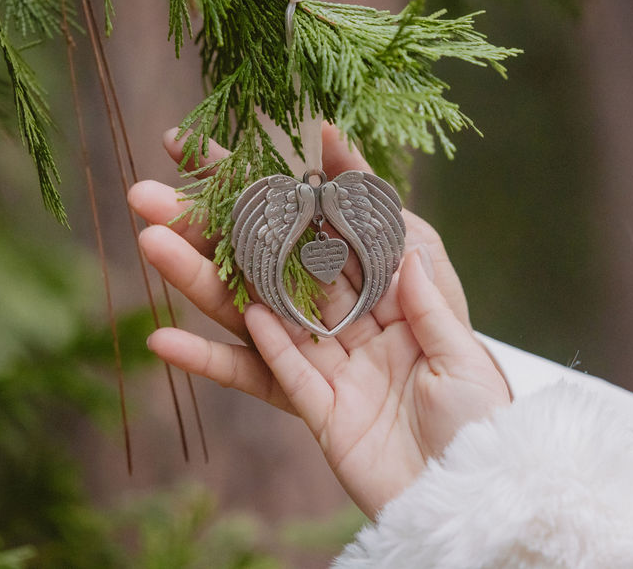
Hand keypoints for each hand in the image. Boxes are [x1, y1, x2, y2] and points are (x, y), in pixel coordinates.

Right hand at [129, 124, 510, 517]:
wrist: (464, 499)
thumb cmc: (481, 426)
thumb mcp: (463, 356)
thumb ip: (427, 301)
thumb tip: (399, 242)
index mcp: (400, 296)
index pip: (356, 226)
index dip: (334, 182)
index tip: (307, 133)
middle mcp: (356, 320)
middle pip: (287, 258)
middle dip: (231, 217)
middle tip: (169, 179)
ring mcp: (328, 362)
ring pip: (258, 310)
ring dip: (204, 278)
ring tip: (151, 238)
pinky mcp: (311, 409)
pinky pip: (262, 378)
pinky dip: (220, 358)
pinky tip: (170, 334)